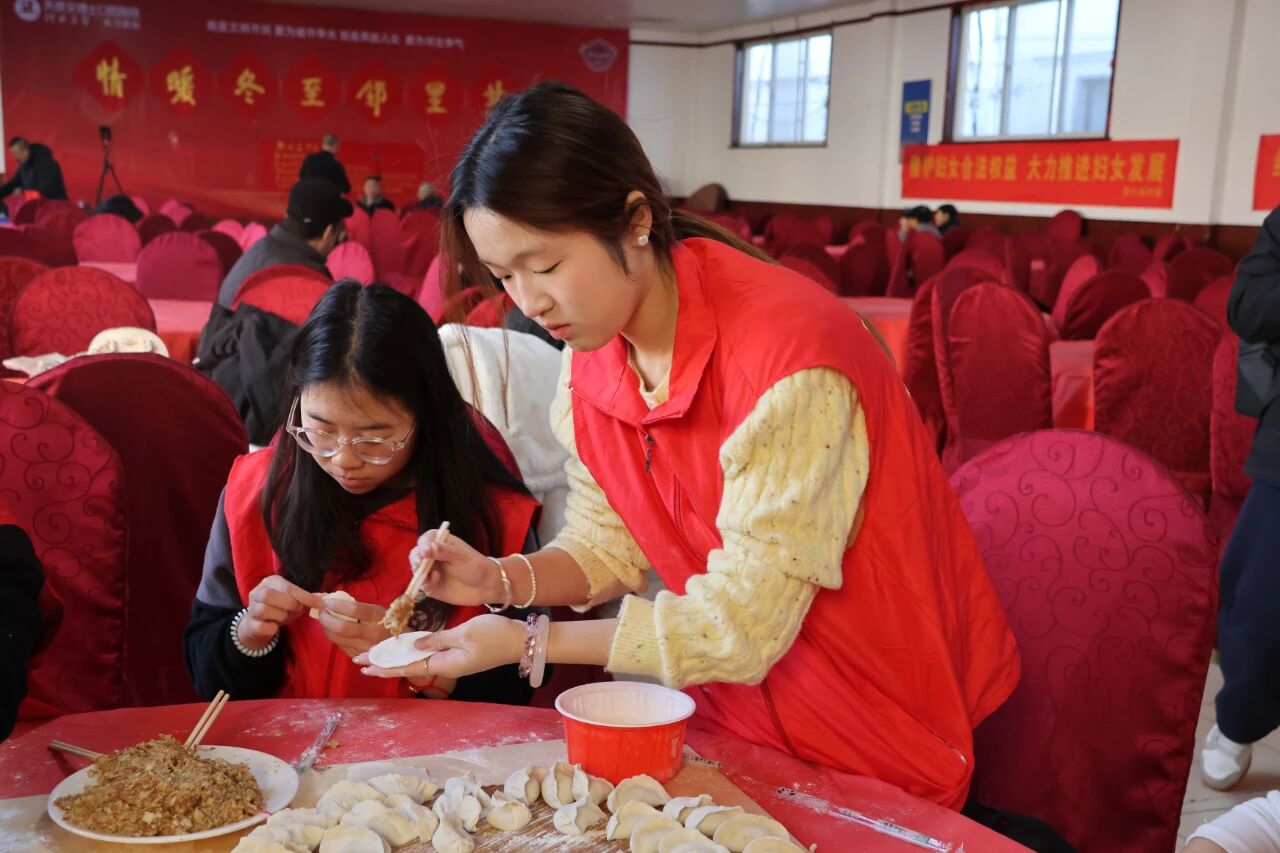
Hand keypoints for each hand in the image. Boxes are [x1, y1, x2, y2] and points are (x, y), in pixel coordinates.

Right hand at [239, 576, 322, 650]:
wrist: (260, 624)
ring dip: (280, 616)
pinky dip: (272, 628)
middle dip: (288, 604)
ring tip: (283, 617)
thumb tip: (324, 597)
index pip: (287, 587)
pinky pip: (262, 627)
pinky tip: (274, 626)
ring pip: (264, 610)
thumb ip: (307, 598)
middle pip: (269, 595)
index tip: (319, 604)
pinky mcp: (250, 624)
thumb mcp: (293, 600)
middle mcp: (257, 592)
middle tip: (296, 609)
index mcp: (270, 582)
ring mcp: (251, 609)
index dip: (304, 596)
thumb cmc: (280, 608)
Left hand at [315, 595, 390, 658]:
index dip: (337, 604)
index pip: (354, 610)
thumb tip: (330, 599)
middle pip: (341, 628)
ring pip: (336, 638)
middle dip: (326, 618)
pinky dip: (333, 636)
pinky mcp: (358, 655)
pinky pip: (340, 645)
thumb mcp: (376, 610)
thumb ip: (356, 606)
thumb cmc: (387, 622)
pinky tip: (333, 630)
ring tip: (325, 619)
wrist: (402, 645)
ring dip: (326, 627)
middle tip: (322, 611)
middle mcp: (370, 634)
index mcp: (377, 617)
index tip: (328, 601)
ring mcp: (363, 648)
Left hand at [354, 614, 525, 679]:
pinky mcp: (459, 655)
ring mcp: (453, 662)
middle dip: (384, 663)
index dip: (384, 666)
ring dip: (397, 658)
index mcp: (445, 664)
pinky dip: (414, 652)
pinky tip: (405, 648)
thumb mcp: (464, 633)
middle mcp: (446, 666)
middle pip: (409, 666)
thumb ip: (437, 640)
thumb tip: (413, 645)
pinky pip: (430, 654)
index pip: (407, 666)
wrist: (521, 641)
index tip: (364, 665)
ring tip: (376, 656)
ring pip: (418, 661)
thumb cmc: (494, 636)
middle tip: (359, 661)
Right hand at [408, 528, 503, 606]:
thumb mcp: (462, 557)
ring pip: (416, 570)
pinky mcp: (431, 585)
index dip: (423, 545)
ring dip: (419, 573)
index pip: (425, 539)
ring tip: (432, 576)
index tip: (425, 552)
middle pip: (416, 554)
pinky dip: (424, 584)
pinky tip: (434, 583)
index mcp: (441, 543)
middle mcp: (433, 556)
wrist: (485, 587)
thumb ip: (445, 552)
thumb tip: (429, 547)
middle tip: (420, 565)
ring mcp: (431, 571)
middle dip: (416, 560)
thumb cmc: (476, 566)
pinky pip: (421, 585)